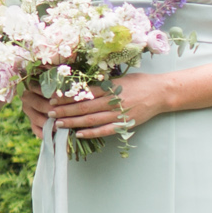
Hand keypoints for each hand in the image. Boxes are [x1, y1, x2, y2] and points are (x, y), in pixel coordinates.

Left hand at [47, 75, 167, 141]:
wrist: (161, 93)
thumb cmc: (140, 82)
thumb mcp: (120, 78)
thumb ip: (103, 83)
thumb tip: (81, 86)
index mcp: (111, 87)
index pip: (84, 92)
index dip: (68, 96)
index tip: (53, 98)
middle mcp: (113, 100)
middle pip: (85, 107)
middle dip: (66, 110)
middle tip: (50, 112)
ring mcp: (119, 114)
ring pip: (92, 120)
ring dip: (74, 122)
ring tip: (59, 124)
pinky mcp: (125, 124)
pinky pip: (105, 130)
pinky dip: (92, 133)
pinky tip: (79, 134)